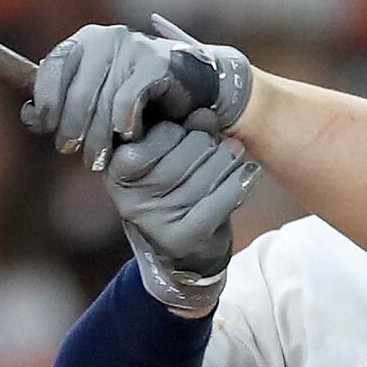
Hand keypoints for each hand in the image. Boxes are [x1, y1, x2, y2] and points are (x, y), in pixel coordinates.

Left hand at [25, 21, 249, 170]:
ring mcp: (132, 46)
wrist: (191, 86)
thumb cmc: (136, 97)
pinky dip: (124, 122)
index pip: (52, 67)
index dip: (45, 101)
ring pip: (102, 100)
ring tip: (100, 158)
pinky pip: (128, 98)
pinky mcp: (156, 62)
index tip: (46, 129)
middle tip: (74, 154)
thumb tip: (30, 117)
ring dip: (99, 136)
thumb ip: (63, 104)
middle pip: (77, 90)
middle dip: (72, 128)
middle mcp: (106, 37)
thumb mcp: (95, 98)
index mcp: (84, 41)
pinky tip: (126, 137)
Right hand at [105, 117, 262, 313]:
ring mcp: (155, 220)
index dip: (181, 129)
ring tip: (235, 156)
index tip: (187, 132)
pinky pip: (221, 199)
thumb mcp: (166, 156)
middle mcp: (129, 197)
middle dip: (208, 143)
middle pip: (186, 149)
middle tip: (219, 145)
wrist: (183, 253)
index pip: (160, 132)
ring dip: (228, 160)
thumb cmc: (173, 191)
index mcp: (117, 170)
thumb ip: (182, 129)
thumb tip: (207, 113)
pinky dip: (239, 184)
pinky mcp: (182, 238)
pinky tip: (249, 175)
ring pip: (207, 172)